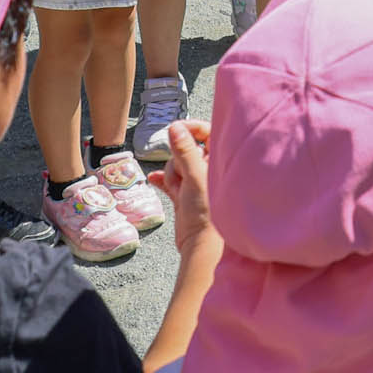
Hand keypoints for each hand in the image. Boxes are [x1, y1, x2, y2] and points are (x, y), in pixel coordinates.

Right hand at [147, 120, 216, 255]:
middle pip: (185, 149)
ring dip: (172, 175)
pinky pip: (169, 182)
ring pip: (175, 166)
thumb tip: (175, 127)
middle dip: (178, 161)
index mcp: (220, 160)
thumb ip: (185, 150)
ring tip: (180, 191)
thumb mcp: (195, 176)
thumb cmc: (208, 211)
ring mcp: (196, 183)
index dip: (192, 128)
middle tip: (185, 177)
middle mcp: (209, 169)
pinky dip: (162, 180)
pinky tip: (152, 179)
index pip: (207, 132)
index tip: (176, 128)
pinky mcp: (184, 197)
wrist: (201, 246)